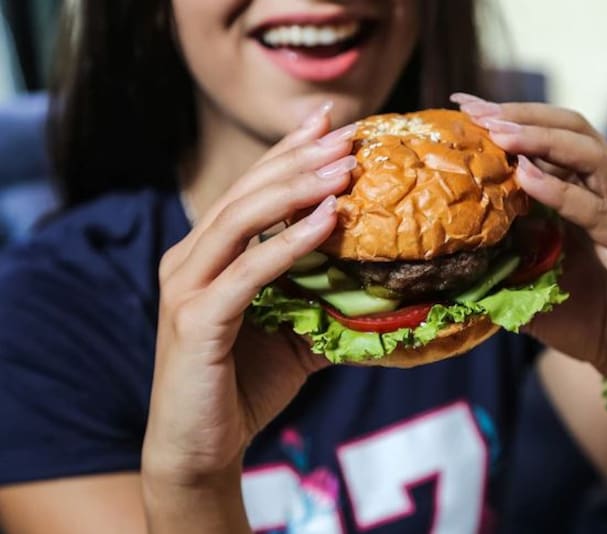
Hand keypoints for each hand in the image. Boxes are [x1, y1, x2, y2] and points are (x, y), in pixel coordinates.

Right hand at [142, 106, 356, 485]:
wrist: (201, 448)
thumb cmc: (244, 384)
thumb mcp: (292, 328)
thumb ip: (319, 294)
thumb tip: (380, 275)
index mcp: (207, 255)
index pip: (250, 190)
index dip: (288, 153)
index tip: (329, 123)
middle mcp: (188, 260)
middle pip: (246, 194)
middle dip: (298, 160)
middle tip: (347, 134)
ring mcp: (187, 288)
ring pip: (240, 220)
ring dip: (296, 189)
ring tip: (344, 167)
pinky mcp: (195, 322)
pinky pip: (248, 273)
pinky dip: (288, 243)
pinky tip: (328, 220)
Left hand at [452, 94, 606, 417]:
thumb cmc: (589, 319)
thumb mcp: (533, 282)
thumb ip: (505, 255)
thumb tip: (450, 245)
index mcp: (589, 193)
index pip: (550, 139)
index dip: (509, 119)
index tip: (462, 108)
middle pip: (572, 130)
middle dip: (520, 116)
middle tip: (475, 111)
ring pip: (590, 156)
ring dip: (541, 141)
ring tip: (497, 134)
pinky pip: (600, 212)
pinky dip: (563, 192)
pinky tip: (527, 179)